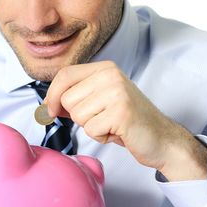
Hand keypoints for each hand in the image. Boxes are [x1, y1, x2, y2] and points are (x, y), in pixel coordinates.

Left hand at [45, 61, 206, 180]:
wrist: (161, 138)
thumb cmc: (126, 120)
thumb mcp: (99, 99)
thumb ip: (74, 97)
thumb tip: (45, 105)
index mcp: (105, 68)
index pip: (64, 75)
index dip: (52, 95)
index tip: (50, 110)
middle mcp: (111, 75)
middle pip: (67, 98)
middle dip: (77, 115)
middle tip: (100, 118)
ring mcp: (117, 92)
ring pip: (77, 114)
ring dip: (90, 126)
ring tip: (110, 124)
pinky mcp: (121, 112)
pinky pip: (91, 129)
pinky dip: (101, 137)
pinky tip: (117, 132)